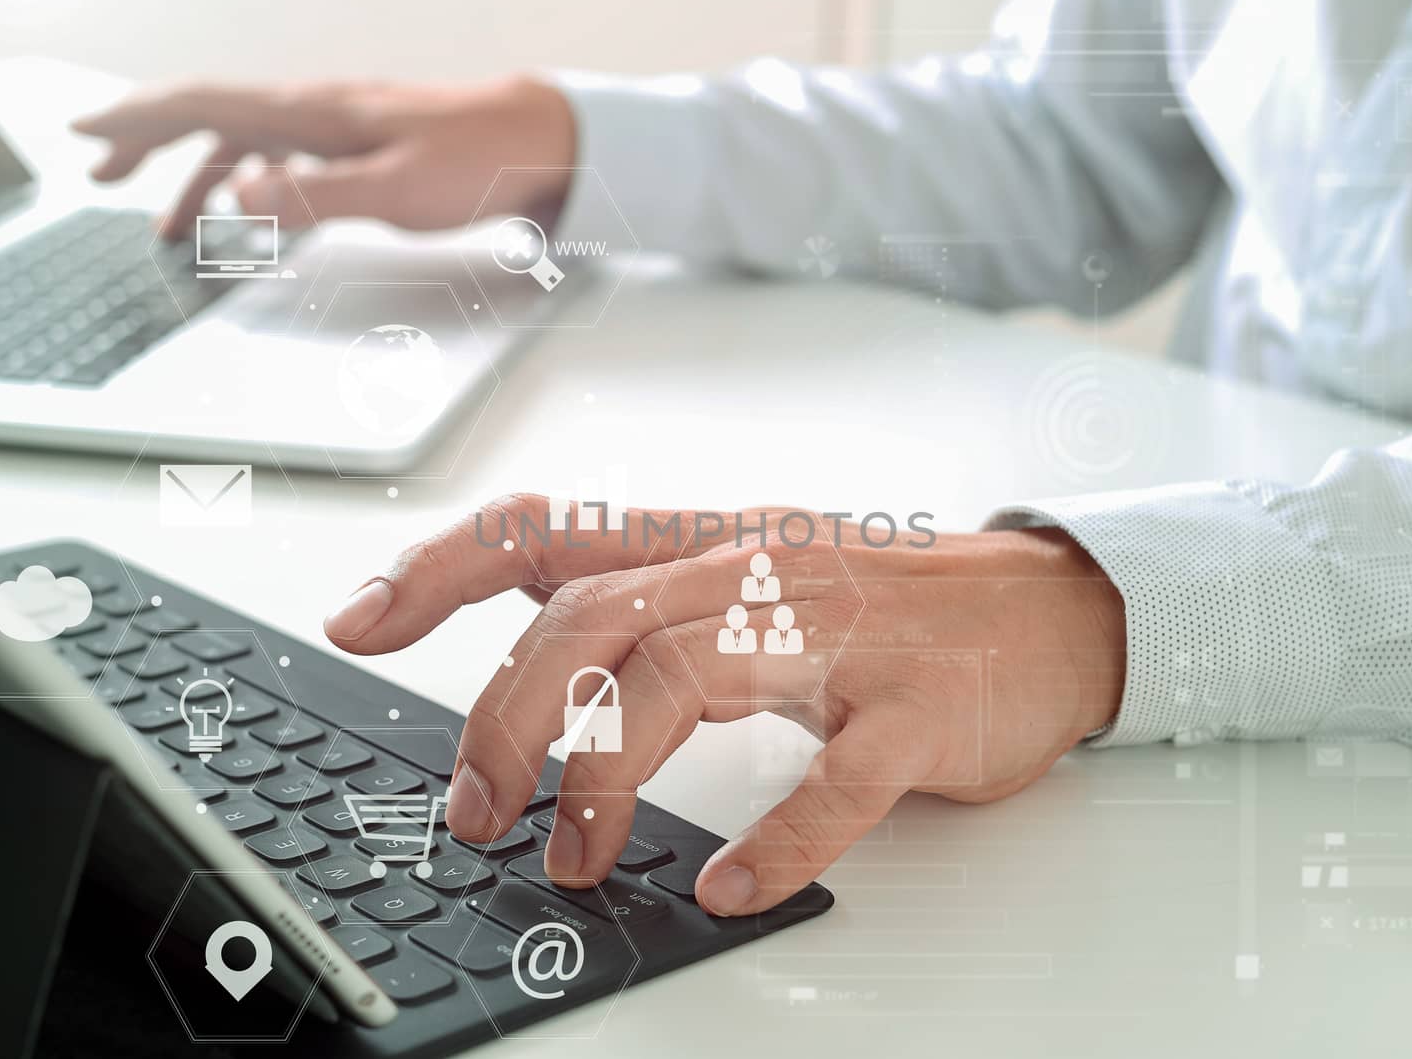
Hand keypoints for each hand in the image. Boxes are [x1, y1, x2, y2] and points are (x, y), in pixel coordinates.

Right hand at [71, 76, 575, 237]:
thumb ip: (314, 196)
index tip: (84, 135)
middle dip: (148, 143)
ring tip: (168, 225)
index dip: (137, 120)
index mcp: (314, 113)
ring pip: (247, 143)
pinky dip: (254, 186)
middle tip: (102, 175)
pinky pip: (289, 161)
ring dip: (198, 177)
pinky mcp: (366, 150)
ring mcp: (341, 129)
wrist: (547, 140)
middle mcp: (318, 112)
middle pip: (211, 117)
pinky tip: (249, 214)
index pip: (203, 104)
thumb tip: (236, 196)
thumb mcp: (397, 190)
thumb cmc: (481, 160)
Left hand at [323, 495, 1124, 916]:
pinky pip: (834, 777)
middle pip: (591, 617)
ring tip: (575, 861)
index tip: (360, 616)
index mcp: (712, 542)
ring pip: (684, 677)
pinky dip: (774, 839)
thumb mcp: (757, 575)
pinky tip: (731, 885)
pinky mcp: (916, 709)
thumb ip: (653, 600)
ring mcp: (843, 636)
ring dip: (604, 779)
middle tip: (475, 810)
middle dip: (505, 716)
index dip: (444, 563)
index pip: (553, 526)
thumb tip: (536, 645)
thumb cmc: (891, 602)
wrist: (1051, 608)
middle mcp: (761, 572)